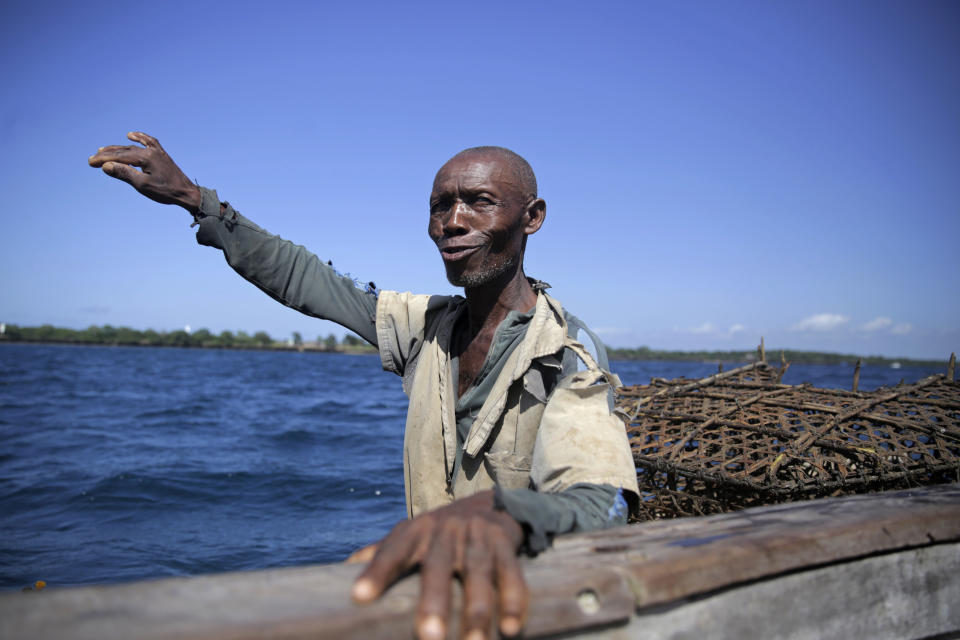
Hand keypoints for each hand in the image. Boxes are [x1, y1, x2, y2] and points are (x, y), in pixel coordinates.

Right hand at [88, 132, 200, 212]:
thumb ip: (124, 174)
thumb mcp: (142, 185)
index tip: (90, 162)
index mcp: (145, 157)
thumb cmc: (165, 191)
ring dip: (118, 148)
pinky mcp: (162, 154)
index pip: (119, 157)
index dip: (103, 159)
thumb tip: (106, 166)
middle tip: (92, 159)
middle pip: (124, 150)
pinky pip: (148, 142)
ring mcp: (157, 151)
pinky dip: (138, 138)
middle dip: (107, 154)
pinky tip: (130, 136)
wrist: (186, 193)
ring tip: (104, 149)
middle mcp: (151, 151)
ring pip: (133, 147)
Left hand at [348, 490, 526, 639]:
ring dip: (478, 611)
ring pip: (478, 573)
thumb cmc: (438, 533)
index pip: (392, 551)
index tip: (359, 598)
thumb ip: (378, 554)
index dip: (376, 572)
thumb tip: (335, 574)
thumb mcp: (408, 536)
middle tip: (429, 636)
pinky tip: (512, 627)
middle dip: (434, 601)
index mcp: (416, 531)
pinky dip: (514, 600)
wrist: (489, 503)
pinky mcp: (505, 544)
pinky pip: (512, 573)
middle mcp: (445, 531)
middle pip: (438, 566)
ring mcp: (477, 536)